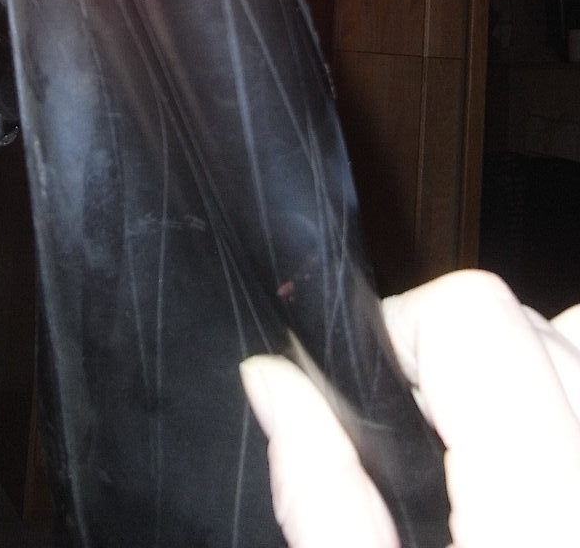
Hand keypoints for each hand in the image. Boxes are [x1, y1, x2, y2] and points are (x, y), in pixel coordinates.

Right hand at [241, 270, 579, 547]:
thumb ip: (322, 499)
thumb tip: (272, 381)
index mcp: (540, 508)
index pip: (472, 313)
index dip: (394, 328)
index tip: (361, 385)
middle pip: (529, 316)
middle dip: (452, 347)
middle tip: (408, 434)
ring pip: (576, 340)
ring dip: (523, 359)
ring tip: (472, 439)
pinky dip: (563, 386)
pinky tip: (525, 445)